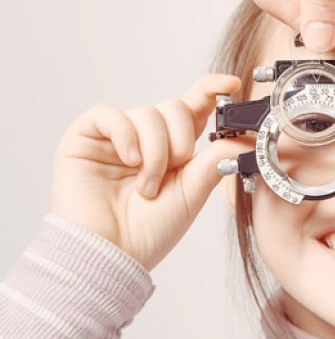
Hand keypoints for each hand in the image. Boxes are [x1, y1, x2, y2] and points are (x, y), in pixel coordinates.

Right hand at [50, 74, 245, 270]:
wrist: (111, 254)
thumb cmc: (150, 231)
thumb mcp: (193, 192)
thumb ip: (215, 160)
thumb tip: (246, 137)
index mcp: (174, 148)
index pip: (194, 108)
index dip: (211, 90)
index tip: (231, 84)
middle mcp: (146, 138)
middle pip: (173, 107)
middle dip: (180, 139)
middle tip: (174, 170)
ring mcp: (115, 138)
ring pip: (147, 112)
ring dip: (154, 150)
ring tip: (147, 185)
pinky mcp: (84, 138)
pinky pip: (109, 114)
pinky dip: (125, 134)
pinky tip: (129, 160)